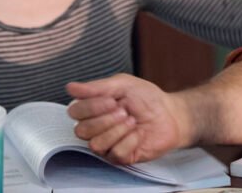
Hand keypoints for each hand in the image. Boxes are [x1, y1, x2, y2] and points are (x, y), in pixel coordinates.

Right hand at [66, 73, 188, 163]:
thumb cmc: (146, 98)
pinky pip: (115, 153)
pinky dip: (130, 140)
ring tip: (132, 120)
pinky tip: (138, 133)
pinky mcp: (121, 157)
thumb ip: (97, 87)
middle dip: (105, 119)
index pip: (75, 112)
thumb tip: (71, 87)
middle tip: (124, 110)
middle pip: (81, 130)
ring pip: (96, 144)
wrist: (170, 113)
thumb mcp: (123, 84)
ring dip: (117, 130)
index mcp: (93, 109)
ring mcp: (107, 144)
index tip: (112, 99)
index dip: (92, 106)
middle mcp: (96, 128)